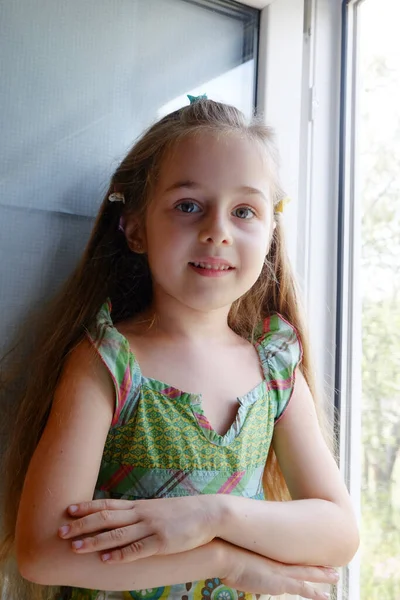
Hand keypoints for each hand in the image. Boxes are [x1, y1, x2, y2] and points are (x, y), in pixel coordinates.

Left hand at [58, 496, 217, 562]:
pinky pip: (137, 550)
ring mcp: (151, 528)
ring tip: (75, 547)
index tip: (68, 509)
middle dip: (82, 524)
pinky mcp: (162, 542)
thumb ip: (139, 514)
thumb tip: (120, 519)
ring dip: (95, 541)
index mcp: (139, 506)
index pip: (108, 504)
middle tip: (61, 530)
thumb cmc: (181, 513)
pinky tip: (105, 560)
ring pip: (117, 534)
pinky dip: (120, 555)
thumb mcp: (156, 510)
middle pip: (107, 518)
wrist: (208, 513)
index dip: (87, 507)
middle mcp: (141, 514)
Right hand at [219, 540, 336, 599]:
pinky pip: (303, 588)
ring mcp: (280, 571)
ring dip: (321, 577)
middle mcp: (277, 561)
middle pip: (303, 564)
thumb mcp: (235, 552)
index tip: (311, 557)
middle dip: (318, 568)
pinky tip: (325, 597)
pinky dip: (314, 593)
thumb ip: (242, 555)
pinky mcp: (280, 582)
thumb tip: (236, 553)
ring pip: (307, 574)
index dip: (302, 559)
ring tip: (335, 577)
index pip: (289, 557)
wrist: (225, 553)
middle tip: (333, 568)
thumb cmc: (225, 551)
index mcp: (269, 554)